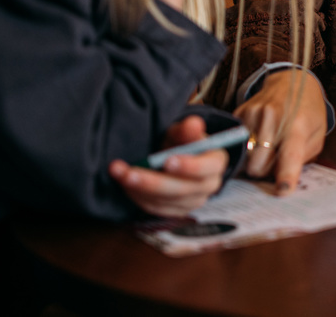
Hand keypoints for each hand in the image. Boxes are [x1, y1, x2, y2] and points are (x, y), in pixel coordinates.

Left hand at [110, 115, 227, 216]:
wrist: (177, 158)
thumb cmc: (182, 142)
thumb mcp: (183, 131)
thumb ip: (187, 129)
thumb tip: (193, 123)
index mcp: (216, 163)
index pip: (208, 168)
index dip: (189, 166)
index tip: (168, 161)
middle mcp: (208, 186)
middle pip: (182, 189)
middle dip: (153, 182)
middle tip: (130, 173)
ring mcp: (192, 202)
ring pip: (165, 200)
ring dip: (139, 189)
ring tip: (119, 173)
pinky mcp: (175, 211)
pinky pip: (155, 208)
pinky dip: (137, 196)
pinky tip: (124, 183)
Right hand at [235, 69, 327, 194]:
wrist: (292, 81)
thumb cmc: (309, 112)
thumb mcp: (317, 135)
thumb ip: (302, 158)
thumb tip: (281, 180)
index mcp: (297, 125)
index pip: (289, 155)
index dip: (286, 175)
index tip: (283, 191)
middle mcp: (272, 118)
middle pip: (257, 166)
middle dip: (265, 172)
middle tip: (275, 162)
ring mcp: (252, 114)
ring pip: (244, 159)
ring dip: (254, 161)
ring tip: (267, 148)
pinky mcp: (239, 114)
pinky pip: (236, 145)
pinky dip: (246, 148)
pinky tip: (258, 138)